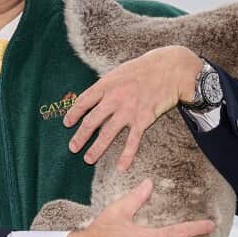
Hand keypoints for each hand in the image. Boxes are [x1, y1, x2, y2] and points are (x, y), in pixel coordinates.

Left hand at [63, 45, 200, 170]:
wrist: (170, 69)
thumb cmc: (143, 69)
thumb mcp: (119, 72)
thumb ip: (106, 86)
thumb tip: (92, 98)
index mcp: (106, 85)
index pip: (83, 102)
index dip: (73, 114)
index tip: (67, 124)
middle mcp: (114, 98)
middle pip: (91, 121)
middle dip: (80, 136)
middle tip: (73, 148)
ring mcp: (128, 110)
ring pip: (107, 134)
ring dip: (96, 149)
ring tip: (88, 159)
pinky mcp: (143, 119)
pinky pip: (132, 141)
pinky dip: (126, 155)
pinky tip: (120, 167)